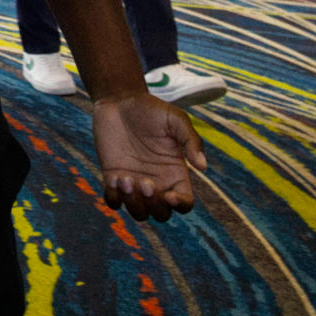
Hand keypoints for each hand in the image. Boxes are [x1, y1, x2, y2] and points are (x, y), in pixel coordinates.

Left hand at [90, 92, 206, 220]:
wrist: (119, 101)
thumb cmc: (151, 109)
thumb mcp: (176, 120)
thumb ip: (191, 141)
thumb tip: (203, 167)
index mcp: (175, 173)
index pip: (184, 202)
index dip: (180, 205)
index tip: (169, 195)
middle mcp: (157, 183)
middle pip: (161, 214)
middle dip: (154, 205)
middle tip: (145, 182)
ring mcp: (134, 183)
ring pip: (139, 213)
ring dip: (133, 204)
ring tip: (125, 179)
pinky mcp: (113, 178)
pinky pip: (114, 202)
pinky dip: (114, 198)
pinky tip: (114, 178)